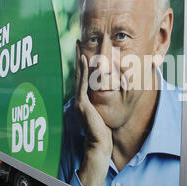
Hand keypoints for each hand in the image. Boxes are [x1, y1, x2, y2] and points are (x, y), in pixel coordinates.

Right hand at [75, 41, 112, 185]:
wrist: (99, 145)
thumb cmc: (103, 131)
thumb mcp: (102, 112)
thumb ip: (101, 102)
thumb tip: (108, 94)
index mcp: (83, 100)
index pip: (82, 78)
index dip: (82, 63)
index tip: (83, 50)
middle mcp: (79, 98)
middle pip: (78, 73)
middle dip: (78, 56)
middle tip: (78, 41)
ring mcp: (79, 100)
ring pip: (79, 75)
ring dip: (79, 58)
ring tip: (79, 44)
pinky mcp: (82, 103)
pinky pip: (83, 83)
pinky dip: (84, 71)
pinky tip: (85, 59)